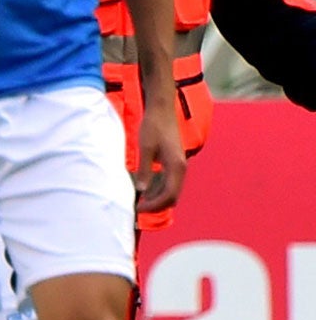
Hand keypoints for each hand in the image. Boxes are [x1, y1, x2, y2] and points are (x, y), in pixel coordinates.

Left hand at [134, 98, 186, 214]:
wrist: (162, 110)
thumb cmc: (153, 126)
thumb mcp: (145, 147)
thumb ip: (144, 169)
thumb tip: (141, 190)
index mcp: (176, 166)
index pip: (169, 195)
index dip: (154, 205)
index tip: (138, 208)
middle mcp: (181, 168)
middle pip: (173, 196)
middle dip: (157, 206)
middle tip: (138, 209)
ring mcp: (179, 165)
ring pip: (172, 190)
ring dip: (157, 199)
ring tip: (139, 203)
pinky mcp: (174, 162)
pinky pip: (169, 182)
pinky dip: (159, 190)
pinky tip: (145, 192)